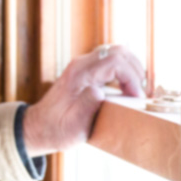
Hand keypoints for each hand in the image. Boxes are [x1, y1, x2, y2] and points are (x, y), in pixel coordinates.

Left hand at [21, 46, 144, 155]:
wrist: (39, 126)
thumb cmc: (56, 129)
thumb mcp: (72, 125)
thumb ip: (86, 107)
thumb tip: (100, 91)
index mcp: (79, 75)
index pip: (114, 61)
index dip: (131, 77)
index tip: (137, 97)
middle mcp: (81, 64)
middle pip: (119, 52)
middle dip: (136, 71)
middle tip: (141, 94)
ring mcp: (84, 65)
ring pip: (117, 53)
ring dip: (132, 69)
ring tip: (136, 92)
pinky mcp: (87, 71)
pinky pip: (112, 61)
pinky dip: (125, 71)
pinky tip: (128, 89)